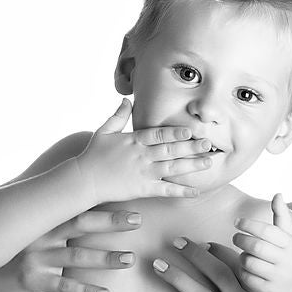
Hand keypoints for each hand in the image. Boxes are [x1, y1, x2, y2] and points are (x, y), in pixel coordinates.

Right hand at [0, 208, 140, 291]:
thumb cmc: (26, 253)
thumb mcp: (42, 232)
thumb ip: (64, 218)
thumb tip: (93, 196)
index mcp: (48, 220)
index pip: (80, 206)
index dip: (105, 201)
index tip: (132, 195)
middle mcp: (42, 235)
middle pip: (80, 224)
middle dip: (111, 222)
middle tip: (138, 220)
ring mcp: (36, 258)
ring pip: (76, 257)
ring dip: (105, 258)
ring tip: (129, 259)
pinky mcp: (32, 282)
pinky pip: (62, 287)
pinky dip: (85, 291)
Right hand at [75, 98, 213, 201]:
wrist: (83, 180)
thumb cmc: (93, 155)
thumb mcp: (104, 131)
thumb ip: (118, 116)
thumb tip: (126, 100)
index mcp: (134, 140)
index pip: (159, 134)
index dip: (175, 132)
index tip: (191, 130)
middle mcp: (142, 155)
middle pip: (170, 149)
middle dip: (191, 146)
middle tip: (208, 143)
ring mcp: (143, 172)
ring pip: (172, 167)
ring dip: (192, 165)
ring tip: (209, 162)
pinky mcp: (143, 189)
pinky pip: (166, 190)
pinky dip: (181, 191)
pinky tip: (196, 191)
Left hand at [232, 193, 291, 291]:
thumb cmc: (290, 258)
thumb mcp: (289, 237)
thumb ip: (281, 216)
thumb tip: (278, 194)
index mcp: (291, 244)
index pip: (267, 231)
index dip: (249, 224)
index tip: (237, 222)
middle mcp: (287, 260)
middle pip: (256, 246)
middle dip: (241, 239)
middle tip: (235, 237)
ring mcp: (279, 277)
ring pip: (250, 263)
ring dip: (242, 257)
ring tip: (243, 254)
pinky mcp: (270, 291)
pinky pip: (248, 279)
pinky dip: (243, 272)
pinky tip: (246, 269)